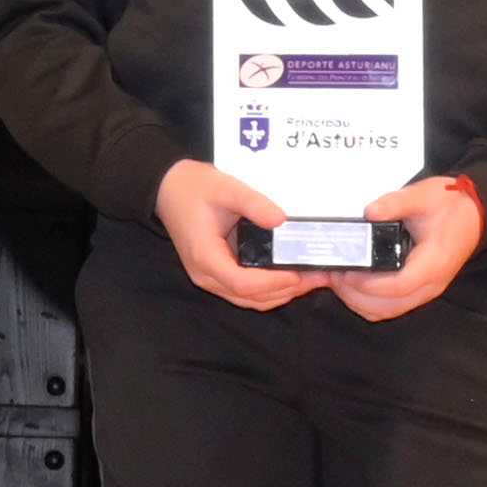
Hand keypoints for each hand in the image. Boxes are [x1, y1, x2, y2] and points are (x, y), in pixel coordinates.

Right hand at [158, 158, 333, 311]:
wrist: (168, 188)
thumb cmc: (194, 187)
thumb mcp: (225, 188)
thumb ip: (254, 203)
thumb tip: (283, 220)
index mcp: (206, 257)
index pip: (243, 283)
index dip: (273, 282)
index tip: (299, 273)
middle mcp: (206, 275)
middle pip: (250, 297)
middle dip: (286, 291)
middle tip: (318, 276)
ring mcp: (210, 278)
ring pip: (249, 299)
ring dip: (280, 293)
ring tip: (311, 278)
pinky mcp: (216, 273)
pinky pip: (245, 291)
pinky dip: (269, 289)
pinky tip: (290, 276)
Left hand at [331, 175, 484, 320]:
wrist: (474, 214)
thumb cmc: (450, 205)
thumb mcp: (423, 195)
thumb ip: (396, 203)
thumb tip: (369, 212)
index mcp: (432, 264)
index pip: (397, 286)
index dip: (366, 284)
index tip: (344, 270)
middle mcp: (429, 285)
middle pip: (387, 306)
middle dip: (354, 294)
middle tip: (332, 273)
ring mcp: (424, 291)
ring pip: (385, 311)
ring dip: (357, 300)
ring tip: (337, 277)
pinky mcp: (417, 290)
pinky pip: (389, 306)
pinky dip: (366, 301)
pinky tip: (352, 283)